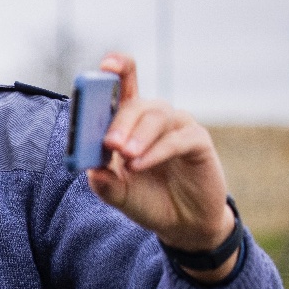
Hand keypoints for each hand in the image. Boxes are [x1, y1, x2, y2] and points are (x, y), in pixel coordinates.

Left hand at [85, 53, 237, 279]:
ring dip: (138, 135)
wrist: (182, 223)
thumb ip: (104, 182)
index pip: (123, 87)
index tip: (105, 65)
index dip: (116, 70)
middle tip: (110, 142)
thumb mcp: (118, 194)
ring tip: (126, 155)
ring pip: (157, 117)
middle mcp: (153, 118)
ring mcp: (177, 127)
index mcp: (129, 122)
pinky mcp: (198, 142)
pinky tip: (141, 164)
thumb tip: (91, 171)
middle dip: (120, 121)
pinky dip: (157, 150)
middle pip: (137, 103)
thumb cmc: (147, 199)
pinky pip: (177, 139)